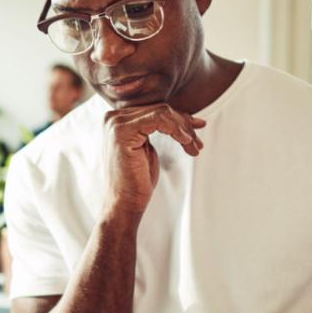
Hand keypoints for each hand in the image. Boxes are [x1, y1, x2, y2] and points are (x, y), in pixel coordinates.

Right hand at [102, 104, 205, 218]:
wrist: (124, 203)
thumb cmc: (136, 181)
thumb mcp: (148, 149)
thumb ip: (157, 130)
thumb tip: (185, 117)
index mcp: (117, 121)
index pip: (155, 110)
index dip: (179, 118)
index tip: (198, 128)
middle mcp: (113, 118)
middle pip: (160, 110)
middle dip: (184, 125)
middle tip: (198, 143)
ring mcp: (116, 123)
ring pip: (162, 112)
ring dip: (183, 129)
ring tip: (194, 147)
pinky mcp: (122, 132)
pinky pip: (158, 119)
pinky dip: (176, 129)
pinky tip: (185, 142)